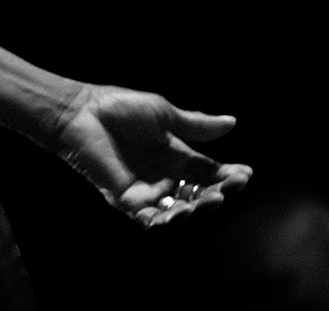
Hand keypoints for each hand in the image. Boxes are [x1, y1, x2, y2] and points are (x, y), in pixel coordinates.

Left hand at [52, 83, 253, 227]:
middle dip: (216, 195)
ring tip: (205, 202)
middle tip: (225, 191)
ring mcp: (146, 190)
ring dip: (195, 210)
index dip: (227, 176)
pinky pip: (149, 218)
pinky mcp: (126, 200)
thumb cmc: (120, 108)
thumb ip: (195, 126)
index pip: (208, 172)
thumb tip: (232, 122)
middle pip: (198, 194)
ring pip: (178, 210)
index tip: (244, 175)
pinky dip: (164, 221)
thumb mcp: (164, 114)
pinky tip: (176, 216)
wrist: (83, 112)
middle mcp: (164, 176)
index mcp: (176, 155)